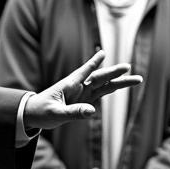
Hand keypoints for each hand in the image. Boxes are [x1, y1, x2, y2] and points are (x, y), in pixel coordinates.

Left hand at [23, 50, 142, 130]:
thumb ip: (74, 112)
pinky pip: (100, 95)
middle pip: (100, 78)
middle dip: (114, 73)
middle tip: (128, 67)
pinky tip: (121, 84)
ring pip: (104, 86)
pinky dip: (110, 89)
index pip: (84, 71)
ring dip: (118, 82)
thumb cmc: (41, 111)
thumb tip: (93, 111)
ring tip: (135, 79)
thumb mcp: (56, 114)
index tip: (103, 53)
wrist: (33, 115)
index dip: (93, 62)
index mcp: (69, 85)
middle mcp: (78, 87)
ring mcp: (83, 94)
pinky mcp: (84, 101)